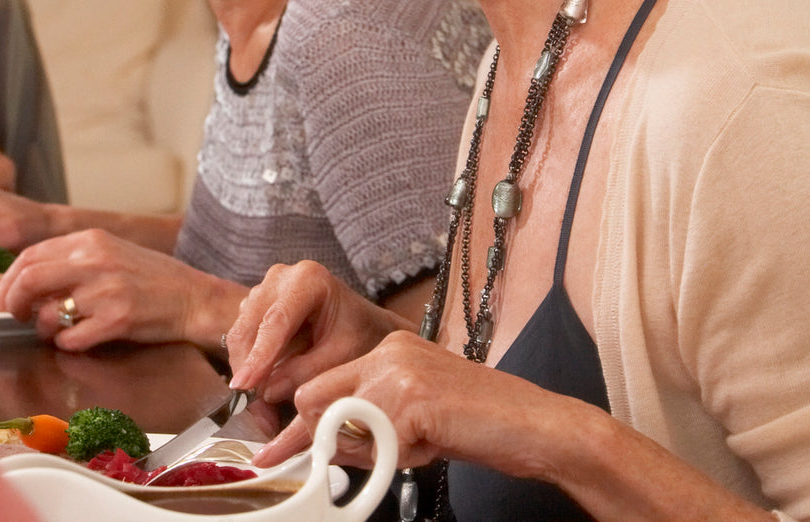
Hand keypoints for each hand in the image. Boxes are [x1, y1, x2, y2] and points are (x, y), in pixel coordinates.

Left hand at [0, 229, 242, 352]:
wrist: (194, 297)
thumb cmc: (150, 279)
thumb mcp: (110, 253)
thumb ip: (71, 261)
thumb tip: (26, 281)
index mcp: (89, 240)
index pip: (29, 256)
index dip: (7, 281)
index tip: (2, 300)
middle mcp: (95, 261)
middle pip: (29, 279)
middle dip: (10, 303)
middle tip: (10, 318)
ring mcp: (107, 290)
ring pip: (48, 313)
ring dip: (42, 328)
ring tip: (55, 329)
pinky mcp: (118, 320)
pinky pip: (72, 339)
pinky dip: (67, 344)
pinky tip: (80, 340)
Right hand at [226, 260, 407, 404]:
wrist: (364, 322)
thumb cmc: (361, 334)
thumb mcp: (343, 355)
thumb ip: (307, 371)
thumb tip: (267, 391)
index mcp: (309, 279)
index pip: (277, 321)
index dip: (259, 355)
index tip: (244, 386)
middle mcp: (280, 277)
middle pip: (250, 326)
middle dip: (247, 369)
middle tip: (254, 411)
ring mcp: (264, 288)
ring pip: (240, 333)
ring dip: (245, 370)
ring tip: (260, 410)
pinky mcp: (255, 304)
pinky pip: (242, 337)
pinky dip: (247, 365)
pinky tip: (260, 388)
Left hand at [257, 331, 775, 521]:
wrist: (537, 426)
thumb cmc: (481, 424)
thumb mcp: (417, 416)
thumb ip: (372, 420)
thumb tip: (322, 446)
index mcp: (389, 349)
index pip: (320, 384)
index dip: (298, 425)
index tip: (272, 449)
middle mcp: (389, 351)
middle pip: (315, 399)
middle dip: (322, 439)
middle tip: (352, 458)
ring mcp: (399, 372)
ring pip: (341, 425)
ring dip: (368, 452)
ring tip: (416, 448)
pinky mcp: (413, 399)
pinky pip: (376, 444)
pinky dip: (397, 459)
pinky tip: (431, 448)